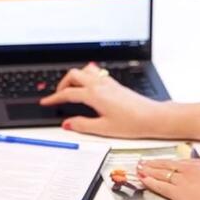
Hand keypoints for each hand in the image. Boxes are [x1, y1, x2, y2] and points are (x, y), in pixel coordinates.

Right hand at [39, 62, 170, 136]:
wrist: (153, 117)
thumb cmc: (132, 123)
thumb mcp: (103, 129)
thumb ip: (82, 125)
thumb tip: (67, 124)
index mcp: (94, 95)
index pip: (68, 93)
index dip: (54, 98)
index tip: (46, 102)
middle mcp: (100, 85)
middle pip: (74, 74)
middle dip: (62, 83)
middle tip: (58, 96)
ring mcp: (108, 82)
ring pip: (85, 70)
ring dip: (75, 77)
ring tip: (71, 89)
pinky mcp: (115, 84)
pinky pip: (96, 73)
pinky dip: (86, 76)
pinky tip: (88, 85)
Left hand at [137, 158, 199, 199]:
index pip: (181, 162)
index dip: (170, 162)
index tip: (163, 162)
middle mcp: (191, 169)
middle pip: (168, 164)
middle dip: (154, 163)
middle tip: (144, 162)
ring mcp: (184, 180)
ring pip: (161, 173)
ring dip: (148, 171)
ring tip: (139, 169)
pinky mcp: (180, 193)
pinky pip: (160, 186)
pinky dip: (150, 182)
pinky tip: (143, 180)